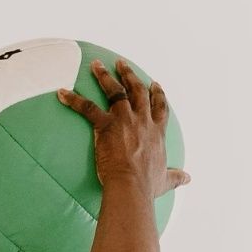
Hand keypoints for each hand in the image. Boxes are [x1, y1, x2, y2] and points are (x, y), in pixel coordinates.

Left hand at [56, 57, 191, 200]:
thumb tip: (188, 178)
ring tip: (97, 65)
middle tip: (122, 63)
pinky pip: (87, 108)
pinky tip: (62, 92)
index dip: (157, 94)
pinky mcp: (106, 126)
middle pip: (137, 91)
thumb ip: (175, 177)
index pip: (159, 107)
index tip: (154, 84)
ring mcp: (125, 120)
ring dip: (105, 76)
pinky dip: (73, 100)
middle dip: (129, 75)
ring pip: (115, 91)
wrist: (132, 188)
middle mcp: (143, 121)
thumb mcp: (165, 180)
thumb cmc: (147, 187)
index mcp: (157, 132)